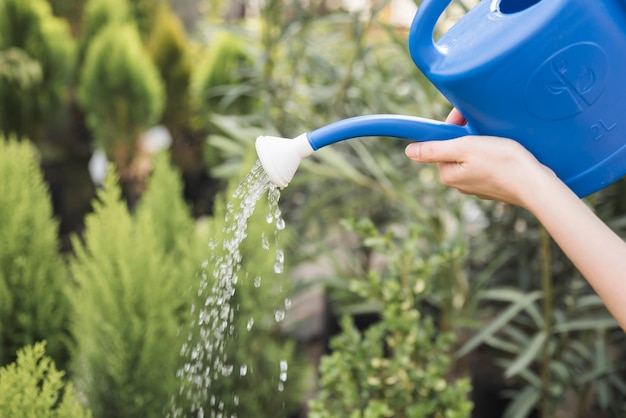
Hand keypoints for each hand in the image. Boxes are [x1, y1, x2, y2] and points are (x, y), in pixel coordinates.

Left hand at [405, 110, 555, 207]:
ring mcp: (477, 185)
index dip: (452, 127)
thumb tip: (409, 151)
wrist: (536, 183)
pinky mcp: (494, 185)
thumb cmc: (501, 162)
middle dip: (467, 135)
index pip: (441, 144)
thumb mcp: (465, 148)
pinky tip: (505, 150)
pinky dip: (493, 154)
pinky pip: (487, 164)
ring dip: (481, 143)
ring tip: (496, 137)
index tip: (464, 116)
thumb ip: (435, 149)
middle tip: (482, 124)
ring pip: (472, 156)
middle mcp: (460, 183)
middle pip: (456, 150)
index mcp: (448, 174)